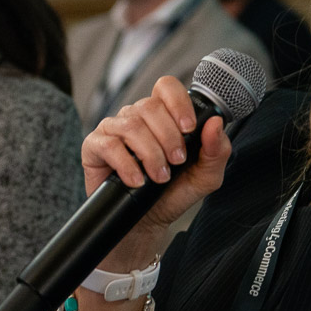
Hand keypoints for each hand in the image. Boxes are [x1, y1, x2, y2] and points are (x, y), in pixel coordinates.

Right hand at [82, 76, 231, 268]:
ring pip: (131, 125)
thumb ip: (216, 150)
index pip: (166, 87)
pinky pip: (109, 144)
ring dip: (150, 153)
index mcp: (163, 115)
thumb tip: (216, 123)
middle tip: (177, 162)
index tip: (189, 128)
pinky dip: (126, 164)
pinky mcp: (94, 146)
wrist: (146, 223)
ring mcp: (113, 129)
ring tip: (159, 177)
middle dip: (168, 136)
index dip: (178, 103)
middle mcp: (136, 116)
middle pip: (150, 106)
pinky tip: (137, 180)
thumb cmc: (173, 193)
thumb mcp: (205, 176)